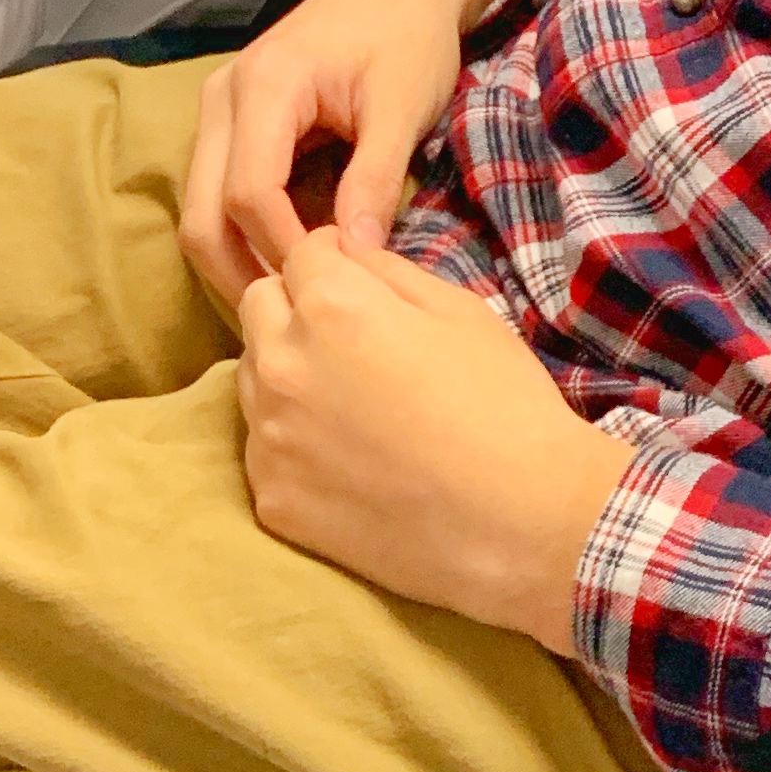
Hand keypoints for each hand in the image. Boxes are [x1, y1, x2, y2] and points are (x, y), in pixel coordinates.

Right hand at [177, 0, 517, 318]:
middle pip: (201, 212)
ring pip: (198, 208)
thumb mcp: (402, 107)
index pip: (249, 193)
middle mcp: (222, 96)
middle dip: (240, 272)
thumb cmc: (409, 36)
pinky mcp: (229, 121)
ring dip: (235, 260)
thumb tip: (353, 262)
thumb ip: (374, 181)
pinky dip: (240, 234)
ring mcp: (217, 108)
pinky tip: (284, 265)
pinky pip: (215, 191)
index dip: (283, 250)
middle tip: (296, 319)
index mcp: (265, 85)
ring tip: (291, 302)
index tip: (329, 289)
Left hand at [232, 225, 626, 648]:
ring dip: (287, 372)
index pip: (301, 253)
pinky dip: (292, 443)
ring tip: (350, 402)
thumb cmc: (502, 404)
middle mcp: (282, 365)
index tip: (361, 281)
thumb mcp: (460, 310)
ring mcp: (269, 438)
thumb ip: (386, 269)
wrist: (518, 522)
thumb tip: (345, 249)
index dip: (336, 259)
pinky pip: (263, 449)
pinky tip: (347, 460)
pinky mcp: (272, 499)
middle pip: (260, 307)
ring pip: (251, 377)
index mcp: (331, 307)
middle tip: (353, 339)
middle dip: (297, 307)